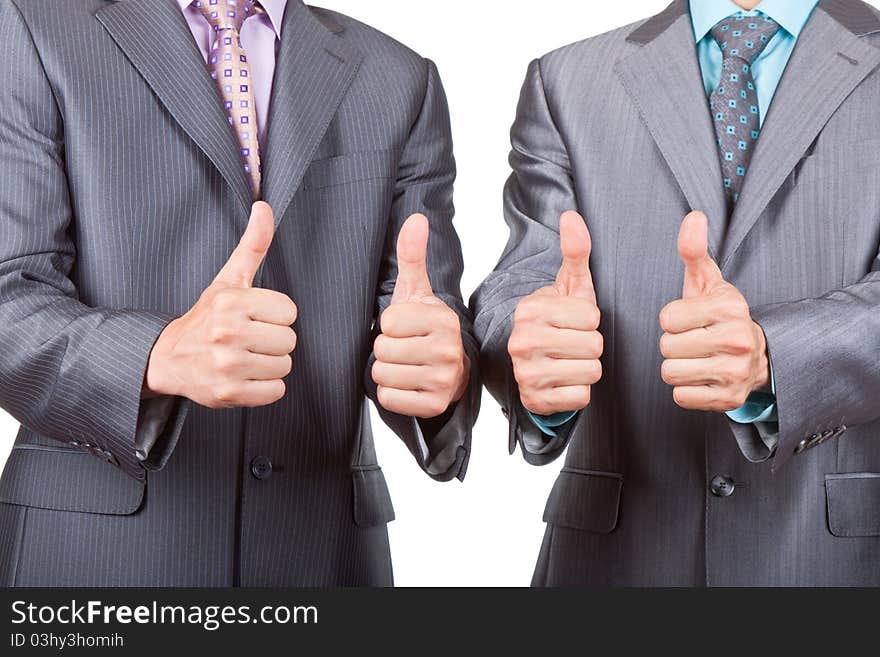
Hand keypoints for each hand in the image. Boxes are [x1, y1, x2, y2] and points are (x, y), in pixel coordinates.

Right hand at [144, 202, 297, 408]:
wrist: (168, 358)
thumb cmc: (205, 317)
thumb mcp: (228, 280)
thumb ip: (252, 245)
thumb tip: (264, 206)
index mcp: (231, 302)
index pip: (289, 312)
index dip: (275, 316)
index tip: (254, 317)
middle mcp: (227, 334)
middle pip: (289, 341)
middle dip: (273, 341)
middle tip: (249, 339)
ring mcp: (227, 366)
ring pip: (284, 366)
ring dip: (269, 365)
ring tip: (245, 357)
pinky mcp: (228, 394)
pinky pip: (275, 392)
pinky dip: (264, 388)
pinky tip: (244, 376)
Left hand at [372, 214, 468, 418]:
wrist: (452, 370)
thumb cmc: (426, 329)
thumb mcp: (417, 291)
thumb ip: (412, 255)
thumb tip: (416, 218)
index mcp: (442, 319)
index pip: (388, 323)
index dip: (389, 326)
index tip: (405, 328)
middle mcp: (448, 349)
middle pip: (382, 351)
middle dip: (386, 350)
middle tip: (404, 348)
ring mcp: (443, 379)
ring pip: (383, 375)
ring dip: (387, 372)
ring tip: (405, 365)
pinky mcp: (434, 405)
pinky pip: (389, 399)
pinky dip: (391, 393)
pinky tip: (407, 383)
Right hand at [508, 211, 602, 415]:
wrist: (535, 365)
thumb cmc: (561, 323)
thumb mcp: (571, 287)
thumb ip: (575, 252)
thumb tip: (572, 216)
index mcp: (531, 310)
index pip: (592, 318)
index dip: (591, 322)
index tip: (573, 323)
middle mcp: (522, 341)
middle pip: (593, 346)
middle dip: (591, 347)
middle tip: (573, 345)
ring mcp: (526, 373)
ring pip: (591, 372)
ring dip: (587, 369)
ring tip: (570, 362)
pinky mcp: (534, 400)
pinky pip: (581, 397)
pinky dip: (579, 392)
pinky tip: (564, 382)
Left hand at [659, 211, 769, 411]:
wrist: (758, 356)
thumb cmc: (720, 316)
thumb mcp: (708, 282)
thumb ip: (694, 251)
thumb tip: (694, 216)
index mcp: (730, 308)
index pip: (666, 319)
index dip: (671, 319)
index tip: (690, 319)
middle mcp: (738, 341)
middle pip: (667, 347)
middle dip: (673, 344)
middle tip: (693, 341)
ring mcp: (736, 373)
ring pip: (670, 373)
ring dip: (677, 367)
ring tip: (696, 358)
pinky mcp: (729, 399)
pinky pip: (681, 396)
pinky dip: (685, 389)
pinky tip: (702, 377)